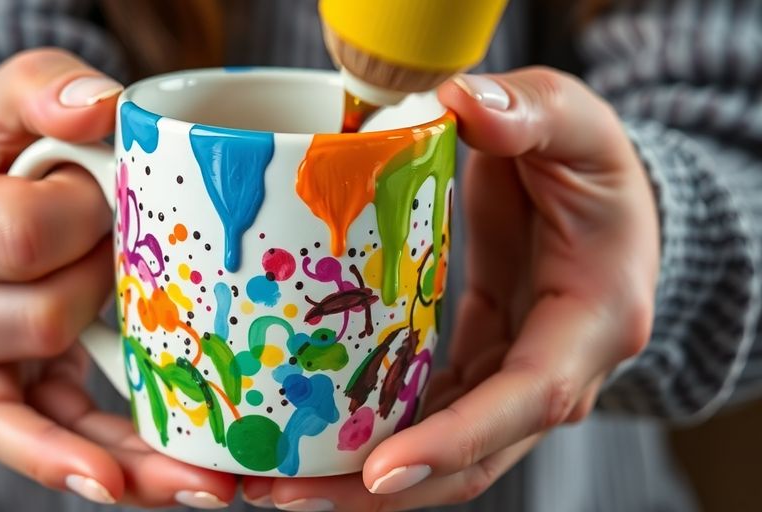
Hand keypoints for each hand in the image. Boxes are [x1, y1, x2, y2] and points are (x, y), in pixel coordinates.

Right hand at [0, 49, 236, 507]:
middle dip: (104, 292)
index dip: (80, 219)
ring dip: (121, 448)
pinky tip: (139, 487)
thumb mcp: (22, 92)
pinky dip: (83, 468)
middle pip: (33, 325)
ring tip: (206, 476)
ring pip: (29, 421)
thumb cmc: (11, 145)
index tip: (108, 198)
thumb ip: (48, 86)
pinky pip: (29, 447)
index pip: (14, 234)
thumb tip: (96, 111)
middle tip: (124, 256)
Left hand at [243, 67, 658, 510]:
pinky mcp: (474, 366)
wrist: (598, 195)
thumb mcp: (574, 120)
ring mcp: (511, 377)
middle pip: (472, 458)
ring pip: (440, 450)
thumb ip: (528, 112)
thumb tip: (460, 102)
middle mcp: (557, 371)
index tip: (378, 473)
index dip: (454, 441)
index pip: (527, 398)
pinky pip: (422, 411)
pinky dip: (368, 429)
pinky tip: (303, 429)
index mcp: (594, 321)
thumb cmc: (594, 160)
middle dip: (379, 490)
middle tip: (281, 493)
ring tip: (267, 479)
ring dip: (358, 475)